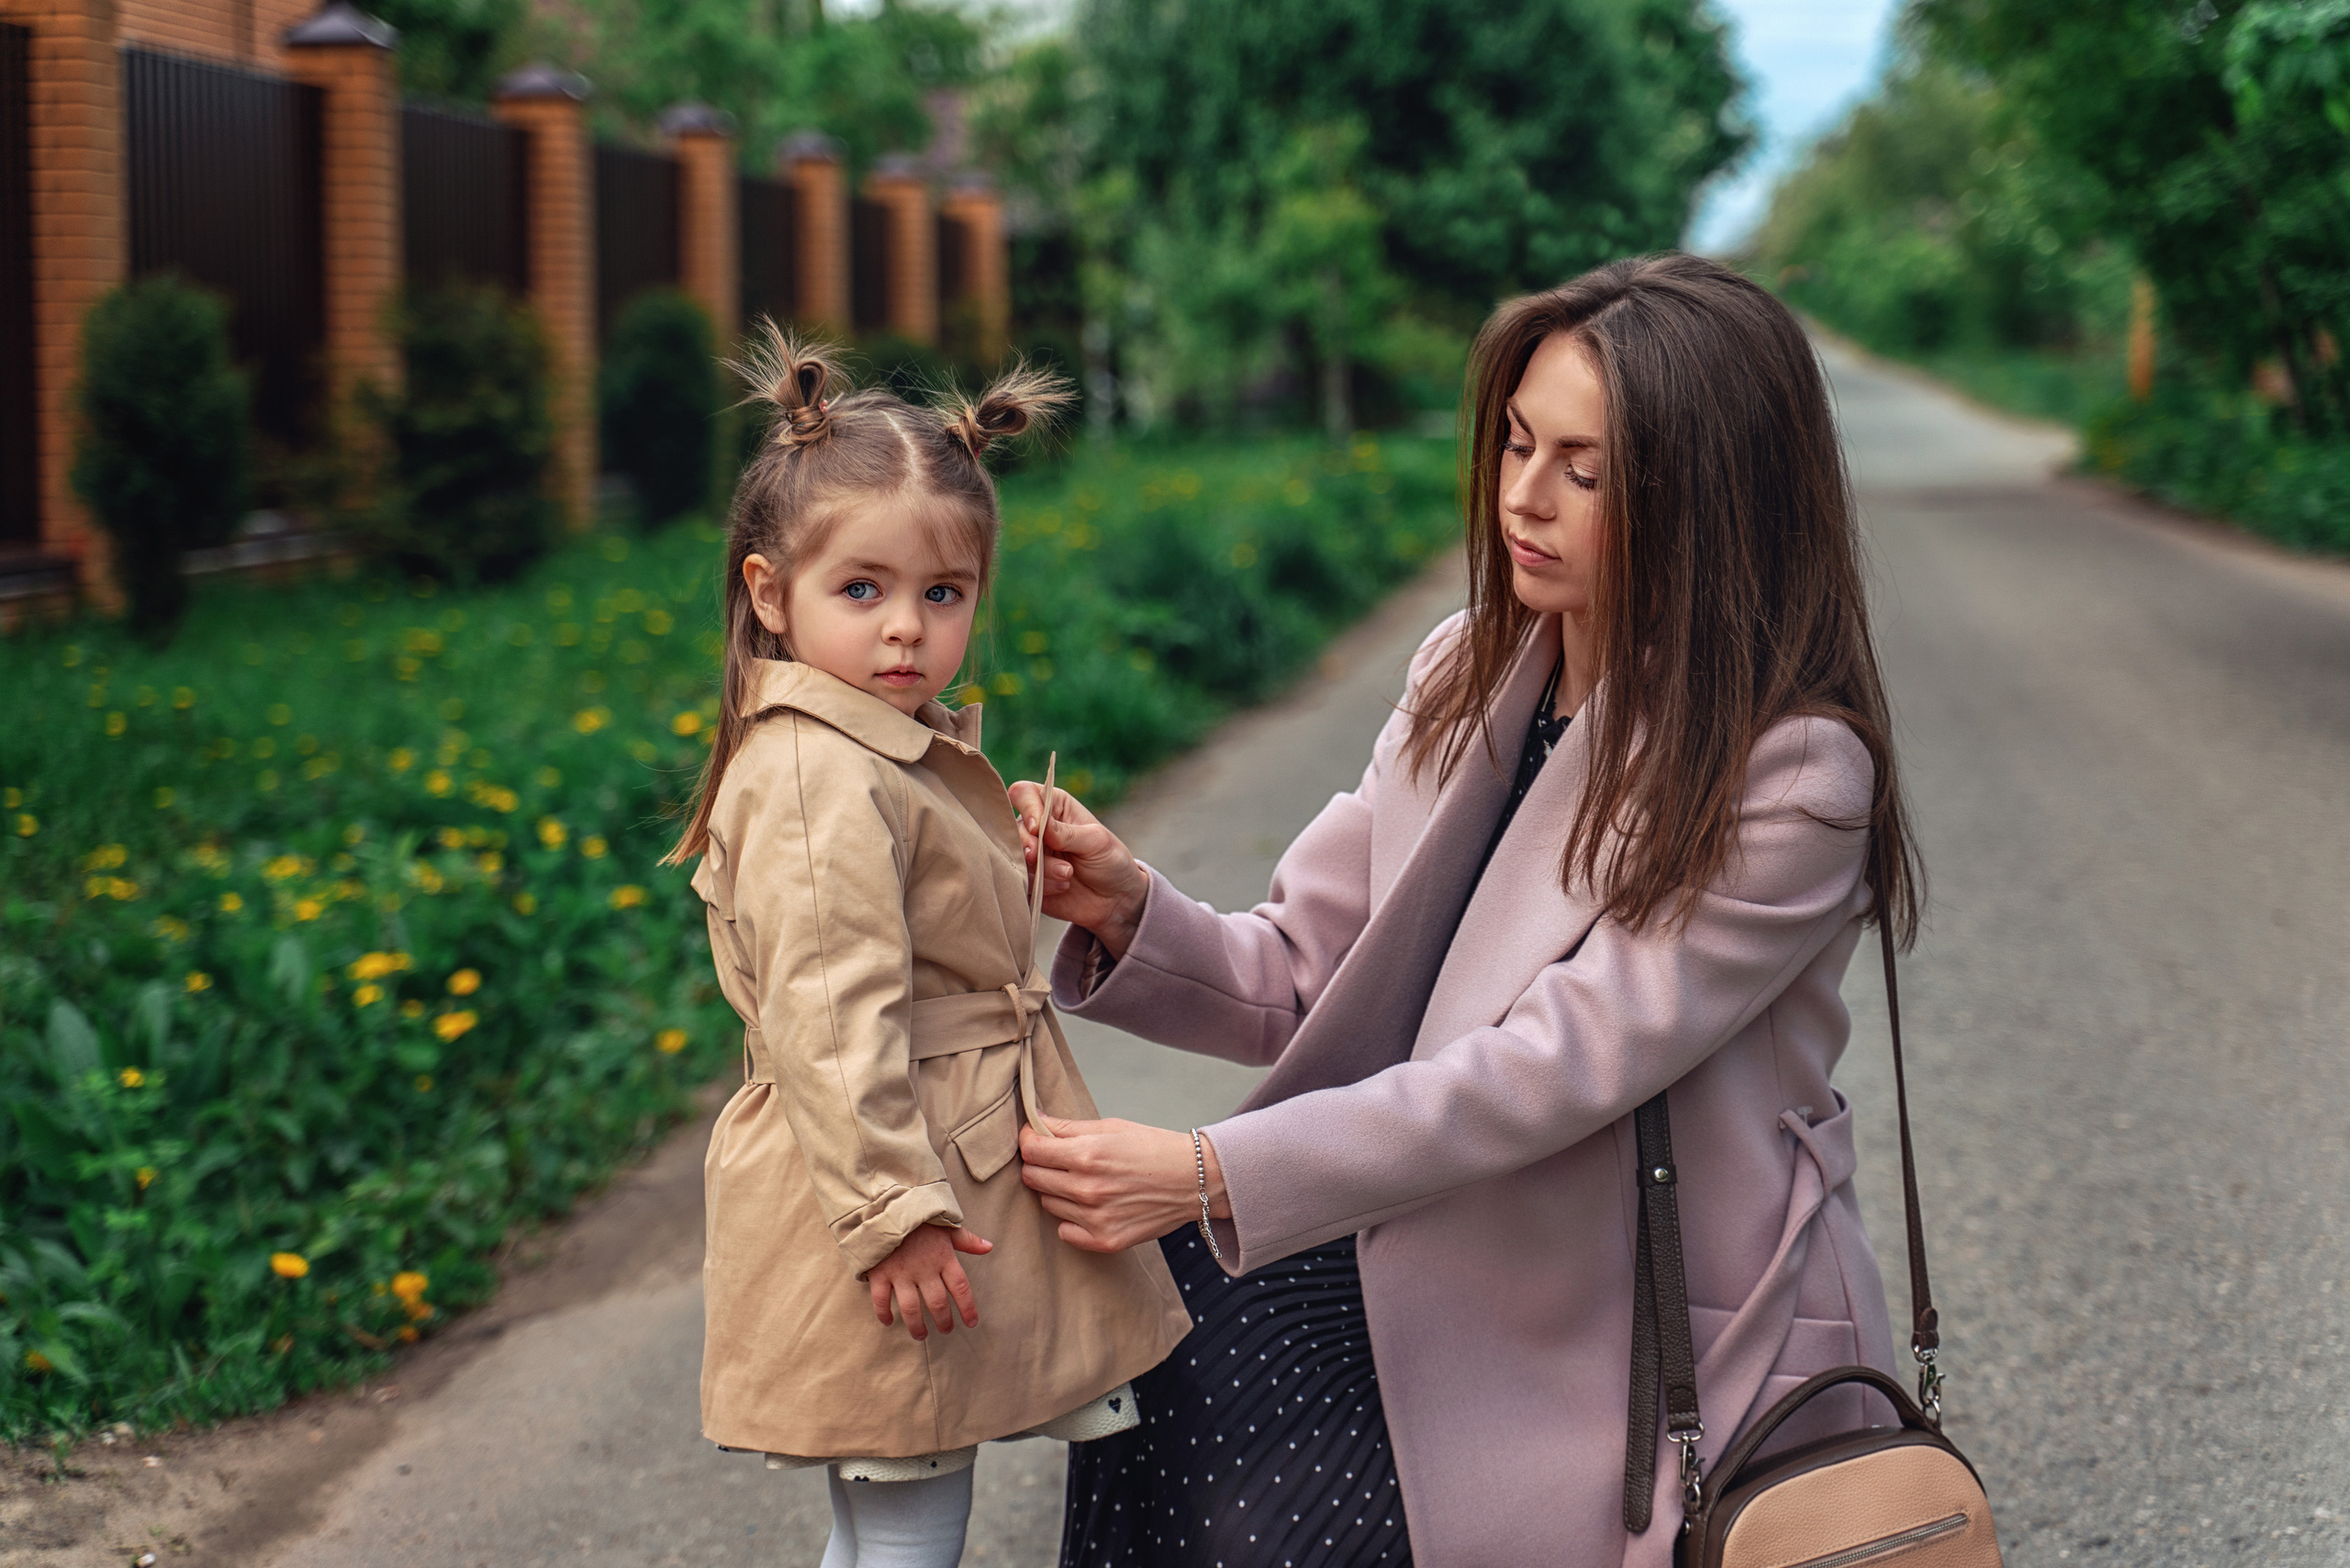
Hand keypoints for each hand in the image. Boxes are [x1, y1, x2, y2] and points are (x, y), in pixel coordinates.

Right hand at [866, 1224, 991, 1339]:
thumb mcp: (946, 1226)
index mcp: (943, 1257)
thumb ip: (967, 1240)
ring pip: (911, 1309)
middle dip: (944, 1321)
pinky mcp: (880, 1273)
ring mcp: (901, 1272)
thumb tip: (989, 1247)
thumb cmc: (919, 1217)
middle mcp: (924, 1268)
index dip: (968, 1308)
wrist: (887, 1204)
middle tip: (946, 1330)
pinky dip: (884, 1313)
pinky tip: (888, 1322)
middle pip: (938, 1303)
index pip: (961, 1288)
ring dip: (917, 1326)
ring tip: (921, 1335)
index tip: (972, 1323)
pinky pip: (881, 1300)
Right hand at [1009, 781, 1148, 957]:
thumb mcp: (1096, 841)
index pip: (1024, 794)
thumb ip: (1066, 833)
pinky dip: (1041, 886)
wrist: (1115, 899)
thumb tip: (1038, 824)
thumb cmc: (1110, 861)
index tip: (1038, 828)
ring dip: (1041, 869)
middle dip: (1030, 847)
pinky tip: (1062, 888)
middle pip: (1012, 829)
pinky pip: (1020, 882)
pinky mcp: (1029, 880)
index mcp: (1054, 807)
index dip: (1026, 808)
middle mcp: (1037, 829)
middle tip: (1044, 858)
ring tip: (1067, 875)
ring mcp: (1031, 855)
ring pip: (1016, 858)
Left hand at [1019, 1116, 1228, 1252]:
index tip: (1036, 1138)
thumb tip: (1035, 1120)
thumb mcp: (1112, 1127)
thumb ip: (1069, 1127)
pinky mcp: (1104, 1240)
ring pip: (1047, 1204)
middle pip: (1032, 1178)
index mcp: (1088, 1155)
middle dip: (1039, 1165)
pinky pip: (1064, 1231)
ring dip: (1057, 1191)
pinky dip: (1071, 1219)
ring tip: (1084, 1181)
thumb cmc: (1154, 1149)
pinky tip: (1091, 1206)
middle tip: (1058, 1159)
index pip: (1031, 1150)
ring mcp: (1095, 1218)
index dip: (1029, 1140)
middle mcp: (1087, 1189)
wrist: (1195, 1180)